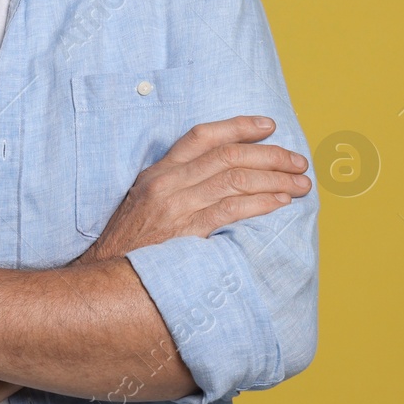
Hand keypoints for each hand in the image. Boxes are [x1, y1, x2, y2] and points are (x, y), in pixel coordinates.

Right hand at [75, 116, 311, 263]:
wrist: (103, 279)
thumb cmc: (128, 246)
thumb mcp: (143, 203)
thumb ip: (175, 186)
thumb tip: (220, 177)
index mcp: (157, 172)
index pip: (202, 136)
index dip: (239, 126)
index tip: (269, 125)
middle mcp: (167, 183)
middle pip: (228, 156)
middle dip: (270, 155)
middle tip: (298, 161)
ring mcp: (176, 207)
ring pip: (235, 180)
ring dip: (274, 179)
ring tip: (300, 184)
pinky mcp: (185, 233)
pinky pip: (230, 210)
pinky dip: (260, 203)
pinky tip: (280, 202)